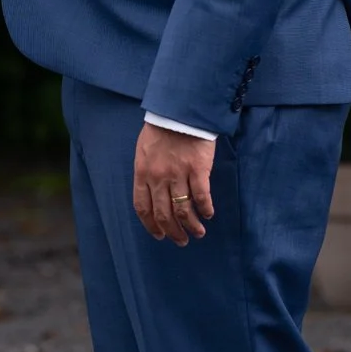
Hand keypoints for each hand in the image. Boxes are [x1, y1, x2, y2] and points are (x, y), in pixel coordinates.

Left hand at [133, 124, 216, 244]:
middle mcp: (158, 177)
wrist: (179, 110)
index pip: (142, 207)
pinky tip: (208, 214)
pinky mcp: (198, 170)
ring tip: (197, 233)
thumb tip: (151, 192)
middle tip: (180, 241)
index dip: (151, 225)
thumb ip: (146, 172)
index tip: (159, 235)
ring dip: (191, 226)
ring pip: (183, 210)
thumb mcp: (144, 150)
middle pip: (164, 214)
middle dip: (172, 232)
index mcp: (142, 173)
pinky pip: (202, 196)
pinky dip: (205, 209)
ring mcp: (178, 174)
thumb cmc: (161, 129)